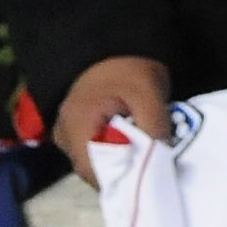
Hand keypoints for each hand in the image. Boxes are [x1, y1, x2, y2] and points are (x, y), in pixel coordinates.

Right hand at [55, 53, 174, 185]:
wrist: (111, 45)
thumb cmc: (127, 68)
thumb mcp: (148, 93)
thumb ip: (153, 128)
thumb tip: (161, 164)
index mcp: (76, 127)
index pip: (95, 173)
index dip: (123, 182)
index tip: (149, 182)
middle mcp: (65, 138)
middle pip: (96, 174)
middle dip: (125, 177)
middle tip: (154, 174)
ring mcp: (69, 136)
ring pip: (97, 166)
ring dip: (122, 167)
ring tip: (148, 161)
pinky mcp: (78, 133)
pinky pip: (97, 155)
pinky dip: (117, 157)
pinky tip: (136, 151)